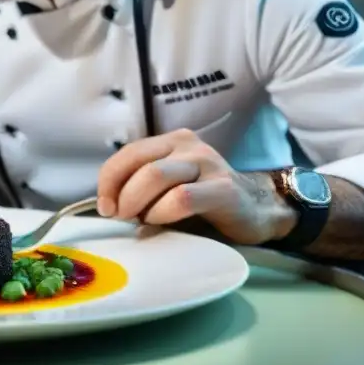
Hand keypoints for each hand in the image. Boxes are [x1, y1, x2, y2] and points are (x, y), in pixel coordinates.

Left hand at [96, 129, 294, 244]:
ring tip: (141, 221)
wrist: (258, 209)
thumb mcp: (169, 188)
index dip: (108, 180)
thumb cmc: (206, 203)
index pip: (127, 153)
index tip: (105, 207)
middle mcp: (188, 145)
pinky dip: (162, 212)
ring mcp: (207, 163)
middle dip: (120, 194)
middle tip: (120, 218)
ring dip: (138, 203)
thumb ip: (142, 187)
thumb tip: (107, 205)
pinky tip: (162, 222)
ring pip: (155, 176)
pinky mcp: (223, 188)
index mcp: (170, 142)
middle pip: (137, 163)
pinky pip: (181, 198)